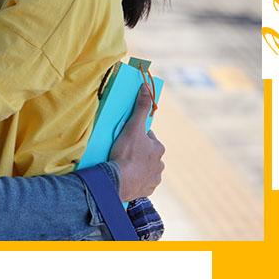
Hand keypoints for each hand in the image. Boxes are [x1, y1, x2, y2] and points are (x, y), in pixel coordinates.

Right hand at [109, 86, 165, 200]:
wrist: (119, 181)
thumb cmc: (126, 153)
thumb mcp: (133, 127)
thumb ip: (141, 108)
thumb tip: (146, 88)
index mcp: (158, 148)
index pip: (148, 137)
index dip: (136, 136)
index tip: (126, 138)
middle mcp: (160, 164)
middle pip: (147, 153)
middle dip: (138, 152)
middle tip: (122, 151)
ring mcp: (153, 179)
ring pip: (145, 168)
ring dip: (137, 166)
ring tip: (122, 165)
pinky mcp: (146, 190)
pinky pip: (141, 182)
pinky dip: (135, 179)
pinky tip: (125, 177)